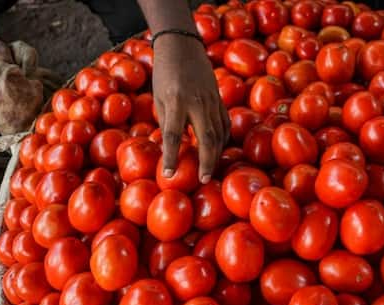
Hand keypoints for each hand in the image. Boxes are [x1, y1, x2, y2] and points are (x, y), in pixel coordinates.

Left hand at [152, 34, 228, 182]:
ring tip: (210, 171)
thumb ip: (167, 122)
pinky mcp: (220, 100)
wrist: (183, 46)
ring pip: (219, 134)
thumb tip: (171, 148)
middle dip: (206, 162)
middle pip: (206, 138)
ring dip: (215, 155)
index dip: (172, 157)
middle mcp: (197, 102)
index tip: (169, 174)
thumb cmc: (165, 73)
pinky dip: (222, 140)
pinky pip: (224, 125)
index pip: (174, 135)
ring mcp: (212, 101)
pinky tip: (218, 151)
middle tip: (203, 180)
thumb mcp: (159, 97)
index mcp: (176, 101)